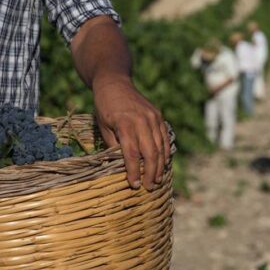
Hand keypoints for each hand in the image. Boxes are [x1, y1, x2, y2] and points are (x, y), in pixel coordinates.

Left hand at [92, 75, 169, 190]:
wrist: (114, 83)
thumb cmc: (104, 107)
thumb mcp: (103, 127)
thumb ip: (114, 145)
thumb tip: (123, 166)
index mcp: (125, 124)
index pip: (132, 154)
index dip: (134, 171)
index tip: (135, 185)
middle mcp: (142, 120)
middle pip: (150, 153)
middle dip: (151, 172)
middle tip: (149, 187)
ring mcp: (153, 117)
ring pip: (160, 147)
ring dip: (160, 166)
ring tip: (158, 180)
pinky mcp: (158, 116)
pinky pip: (164, 137)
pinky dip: (165, 152)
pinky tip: (164, 164)